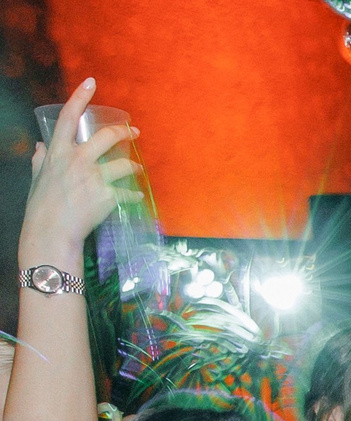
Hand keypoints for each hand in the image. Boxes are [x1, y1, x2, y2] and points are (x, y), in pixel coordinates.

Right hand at [20, 81, 137, 266]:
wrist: (52, 231)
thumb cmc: (42, 205)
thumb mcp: (37, 177)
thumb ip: (40, 159)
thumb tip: (40, 146)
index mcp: (57, 152)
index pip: (67, 117)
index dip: (80, 98)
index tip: (91, 82)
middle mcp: (76, 160)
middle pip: (106, 136)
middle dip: (124, 132)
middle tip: (134, 131)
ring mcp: (93, 177)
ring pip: (125, 164)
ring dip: (134, 167)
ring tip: (138, 170)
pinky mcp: (107, 196)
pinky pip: (129, 193)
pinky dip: (134, 195)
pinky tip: (136, 197)